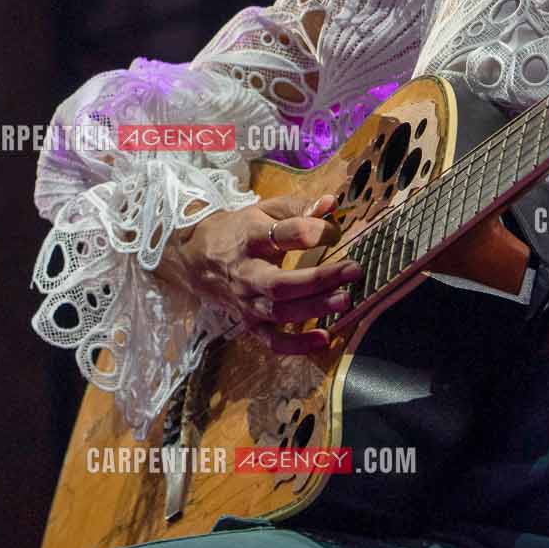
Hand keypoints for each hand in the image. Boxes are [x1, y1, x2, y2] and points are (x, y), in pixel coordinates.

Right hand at [158, 192, 360, 354]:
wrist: (194, 258)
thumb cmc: (239, 231)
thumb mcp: (263, 211)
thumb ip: (297, 208)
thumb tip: (331, 203)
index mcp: (252, 238)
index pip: (286, 234)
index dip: (317, 231)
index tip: (337, 232)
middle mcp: (247, 273)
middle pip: (281, 283)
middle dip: (319, 279)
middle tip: (353, 270)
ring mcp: (247, 302)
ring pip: (279, 312)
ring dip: (314, 308)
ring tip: (346, 300)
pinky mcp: (248, 323)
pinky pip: (271, 340)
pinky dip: (296, 345)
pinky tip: (324, 339)